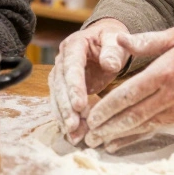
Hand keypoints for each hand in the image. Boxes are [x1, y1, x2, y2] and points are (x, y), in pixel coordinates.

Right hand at [48, 18, 130, 144]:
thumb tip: (110, 64)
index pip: (71, 66)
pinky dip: (66, 119)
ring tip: (74, 134)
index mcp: (74, 45)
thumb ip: (113, 50)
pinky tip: (74, 134)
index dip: (73, 86)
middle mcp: (62, 60)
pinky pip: (61, 104)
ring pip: (57, 97)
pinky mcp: (63, 88)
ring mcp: (60, 74)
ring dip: (64, 116)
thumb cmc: (111, 40)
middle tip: (73, 125)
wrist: (103, 41)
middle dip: (66, 106)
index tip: (79, 105)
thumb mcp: (116, 40)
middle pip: (60, 84)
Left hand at [82, 28, 173, 149]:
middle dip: (108, 127)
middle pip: (133, 115)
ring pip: (142, 126)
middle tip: (87, 135)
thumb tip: (120, 39)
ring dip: (118, 136)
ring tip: (97, 142)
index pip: (130, 94)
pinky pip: (154, 129)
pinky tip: (119, 143)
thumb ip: (146, 40)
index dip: (108, 107)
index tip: (90, 114)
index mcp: (164, 73)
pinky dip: (135, 138)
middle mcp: (170, 95)